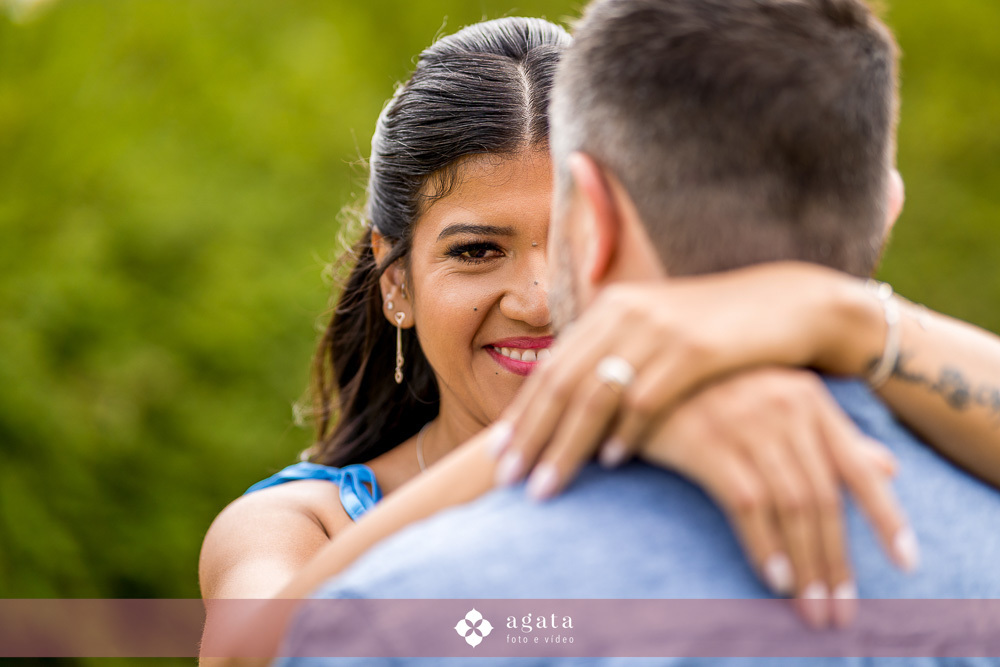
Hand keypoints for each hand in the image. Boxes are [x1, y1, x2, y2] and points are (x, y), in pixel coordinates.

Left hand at [489, 262, 880, 497]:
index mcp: (610, 309)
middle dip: (532, 436)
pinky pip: (648, 396)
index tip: (499, 454)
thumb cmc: (717, 332)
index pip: (551, 367)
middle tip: (507, 479)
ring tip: (545, 486)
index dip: (522, 413)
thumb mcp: (658, 336)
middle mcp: (625, 313)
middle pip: (562, 382)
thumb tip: (574, 405)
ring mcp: (659, 328)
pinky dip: (625, 431)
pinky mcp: (696, 347)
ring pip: (595, 395)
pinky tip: (610, 461)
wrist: (788, 305)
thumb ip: (617, 358)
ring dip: (566, 445)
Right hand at [636, 368, 911, 627]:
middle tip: (840, 611)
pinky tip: (776, 578)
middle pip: (824, 498)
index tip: (907, 563)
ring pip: (791, 506)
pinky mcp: (707, 441)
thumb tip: (888, 467)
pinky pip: (747, 503)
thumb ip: (833, 435)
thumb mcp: (779, 400)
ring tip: (810, 608)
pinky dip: (765, 545)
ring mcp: (746, 422)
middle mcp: (785, 408)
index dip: (887, 518)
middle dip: (836, 562)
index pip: (859, 469)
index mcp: (809, 399)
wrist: (640, 370)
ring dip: (806, 565)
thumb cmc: (713, 389)